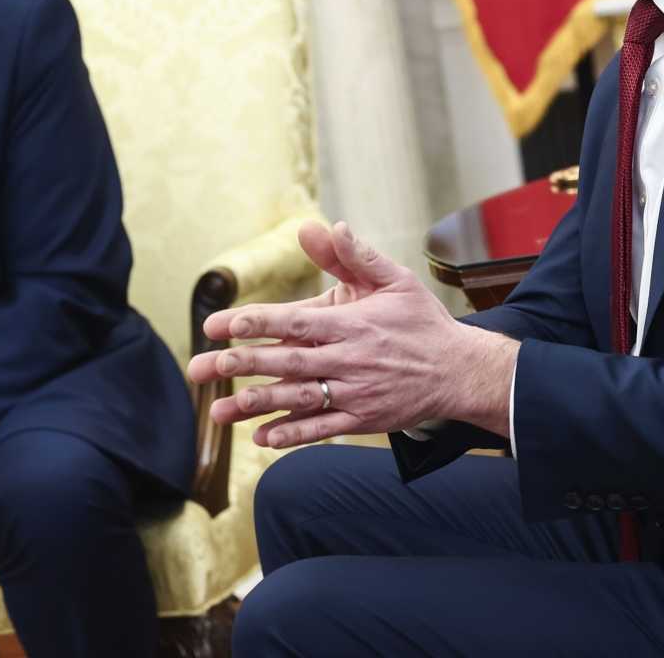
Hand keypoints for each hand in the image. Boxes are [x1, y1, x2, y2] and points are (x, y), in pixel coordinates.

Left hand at [185, 220, 518, 446]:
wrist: (460, 372)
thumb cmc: (423, 322)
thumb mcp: (396, 280)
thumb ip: (355, 257)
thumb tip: (325, 226)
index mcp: (354, 323)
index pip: (296, 321)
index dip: (256, 322)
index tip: (221, 324)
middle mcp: (350, 360)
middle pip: (287, 362)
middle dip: (242, 365)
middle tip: (203, 366)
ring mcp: (355, 394)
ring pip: (298, 399)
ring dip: (257, 405)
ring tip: (220, 410)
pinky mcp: (363, 419)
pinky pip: (321, 429)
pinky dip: (292, 434)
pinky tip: (262, 437)